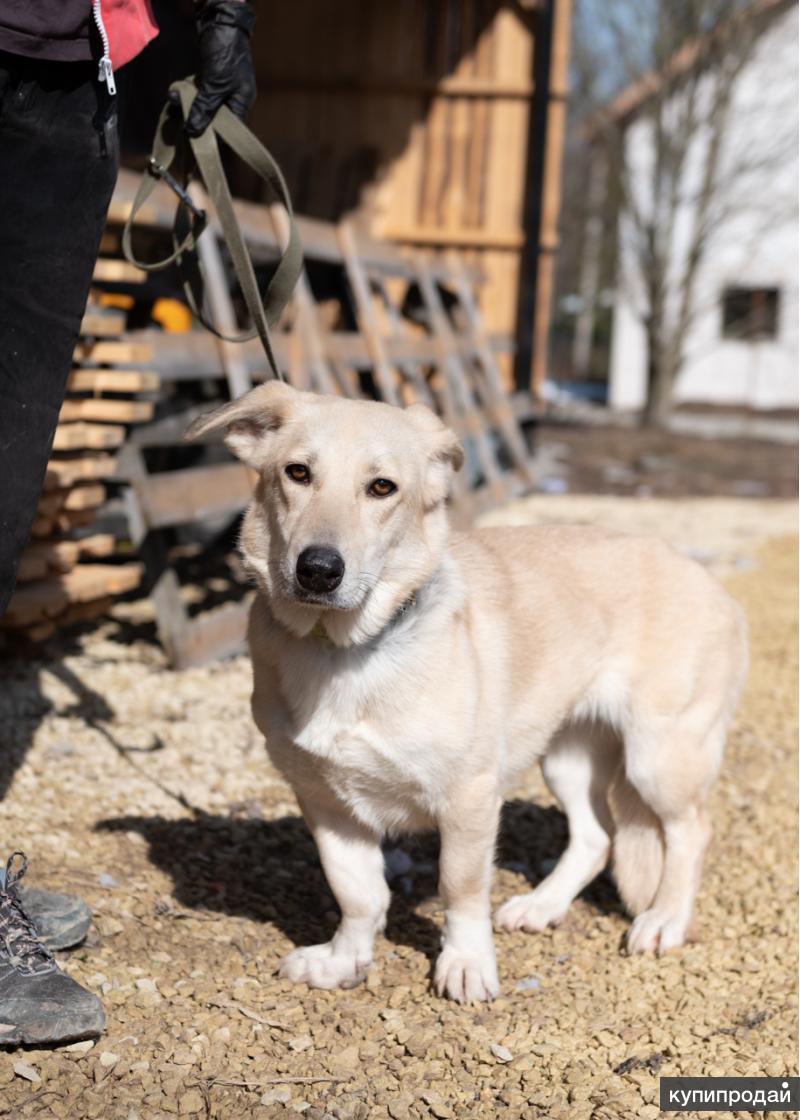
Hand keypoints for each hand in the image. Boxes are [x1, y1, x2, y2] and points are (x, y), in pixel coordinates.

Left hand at [185, 0, 256, 137]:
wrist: (220, 19)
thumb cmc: (225, 52)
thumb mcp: (214, 83)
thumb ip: (204, 108)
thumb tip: (192, 131)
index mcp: (241, 102)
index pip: (229, 131)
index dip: (214, 138)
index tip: (196, 144)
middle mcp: (233, 97)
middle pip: (214, 119)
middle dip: (197, 120)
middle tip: (181, 127)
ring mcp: (220, 87)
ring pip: (203, 106)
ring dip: (187, 106)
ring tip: (175, 106)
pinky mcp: (209, 77)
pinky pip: (197, 93)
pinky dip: (186, 94)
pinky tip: (174, 94)